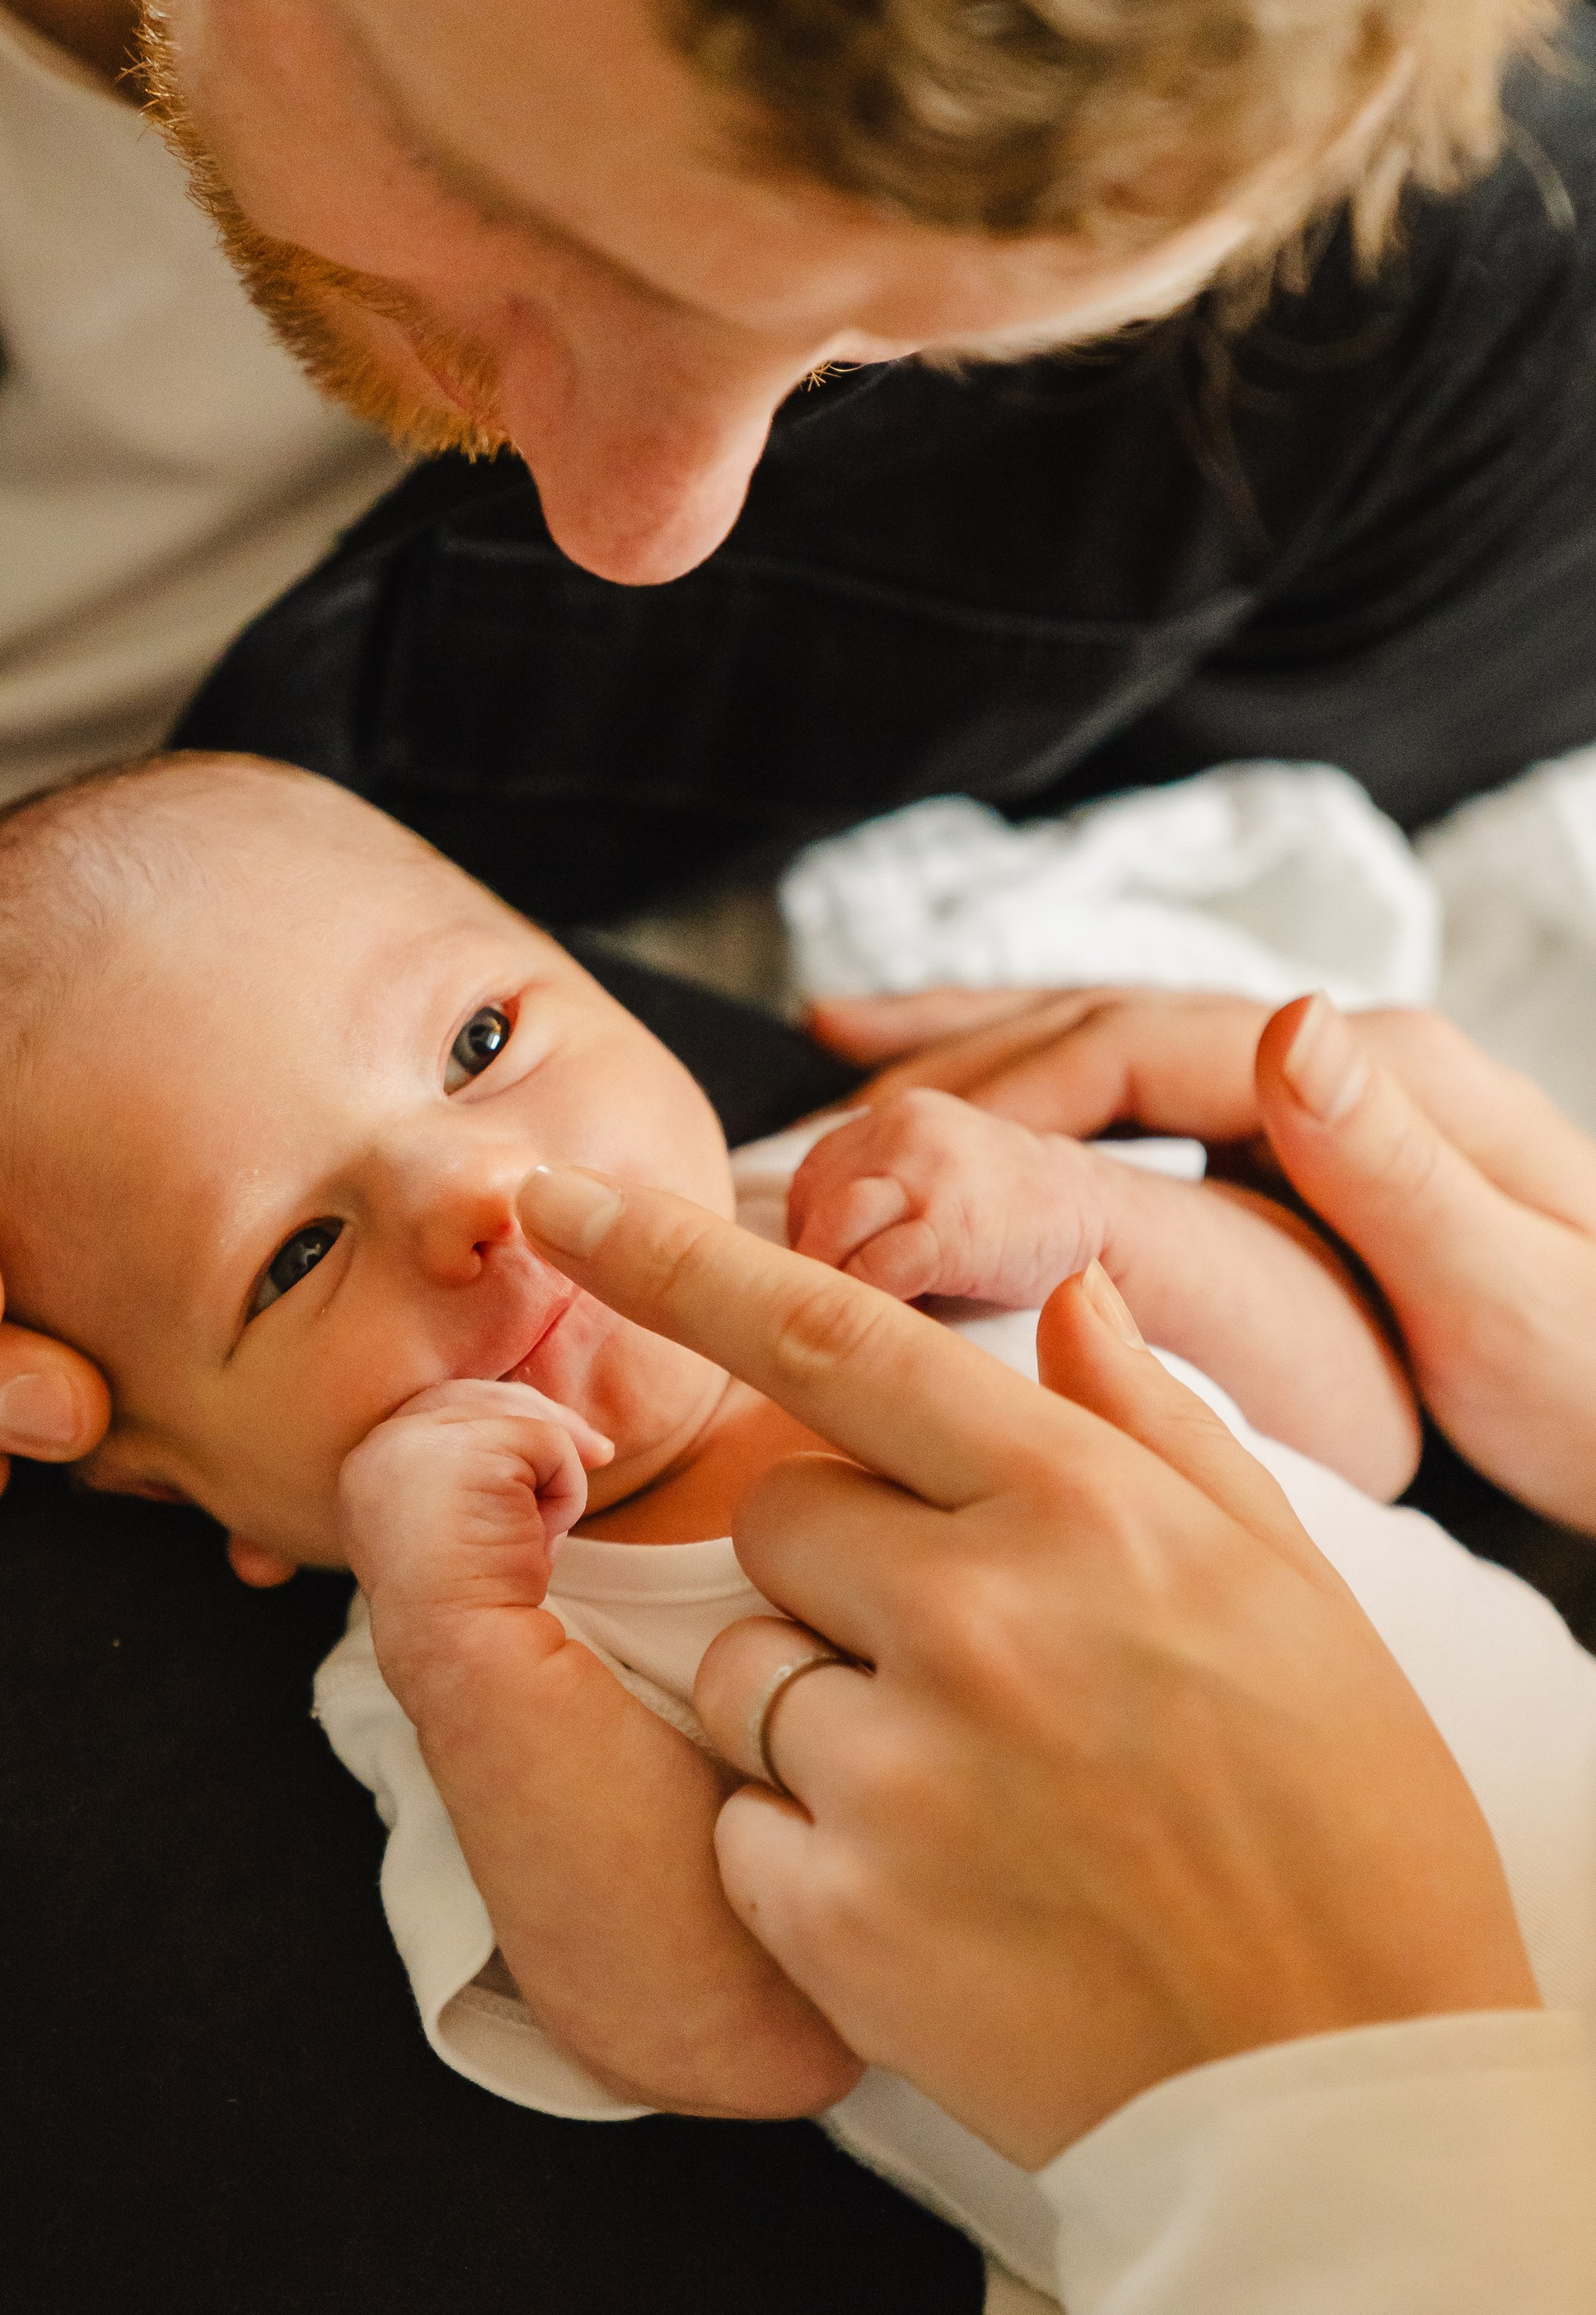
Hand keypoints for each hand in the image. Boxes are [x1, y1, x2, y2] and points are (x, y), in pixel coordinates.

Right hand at [337, 1377, 612, 1696]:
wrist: (464, 1649)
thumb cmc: (469, 1606)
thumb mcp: (458, 1526)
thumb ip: (471, 1472)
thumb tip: (553, 1430)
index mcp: (367, 1469)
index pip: (438, 1411)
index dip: (498, 1420)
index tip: (547, 1450)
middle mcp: (380, 1446)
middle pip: (477, 1396)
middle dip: (542, 1421)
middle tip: (598, 1453)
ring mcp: (420, 1441)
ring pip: (517, 1416)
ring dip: (550, 1470)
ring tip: (540, 1533)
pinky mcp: (472, 1448)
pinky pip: (549, 1443)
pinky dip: (566, 1492)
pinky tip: (542, 1539)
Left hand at [515, 1164, 1536, 2165]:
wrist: (1335, 2097)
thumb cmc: (1342, 1830)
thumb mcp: (1291, 1590)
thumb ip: (1156, 1425)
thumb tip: (1067, 1296)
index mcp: (1084, 1510)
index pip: (830, 1336)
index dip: (668, 1260)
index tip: (556, 1199)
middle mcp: (973, 1615)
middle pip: (774, 1514)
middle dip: (831, 1564)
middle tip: (973, 1668)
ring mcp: (894, 1767)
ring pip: (746, 1671)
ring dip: (820, 1715)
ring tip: (977, 1803)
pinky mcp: (832, 1910)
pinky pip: (744, 1824)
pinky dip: (811, 1855)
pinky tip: (945, 1902)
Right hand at [817, 984, 1595, 1529]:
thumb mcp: (1518, 1290)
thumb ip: (1395, 1163)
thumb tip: (1285, 1024)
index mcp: (1374, 1073)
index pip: (1126, 1051)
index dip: (976, 1098)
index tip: (862, 1177)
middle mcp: (1333, 1056)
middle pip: (1087, 1032)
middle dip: (930, 1082)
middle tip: (797, 1159)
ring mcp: (1312, 1091)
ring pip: (1091, 1052)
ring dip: (951, 1069)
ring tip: (819, 1103)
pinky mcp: (1298, 1144)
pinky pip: (1127, 1099)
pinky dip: (1019, 1088)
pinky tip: (936, 1091)